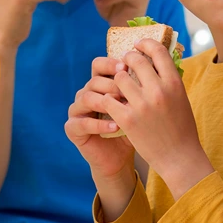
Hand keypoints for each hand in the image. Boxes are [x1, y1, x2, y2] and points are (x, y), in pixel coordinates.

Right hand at [65, 57, 136, 179]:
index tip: (126, 67)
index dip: (110, 64)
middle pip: (94, 81)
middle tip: (128, 92)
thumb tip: (150, 70)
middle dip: (112, 85)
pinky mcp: (72, 128)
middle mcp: (85, 94)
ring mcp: (76, 110)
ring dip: (105, 102)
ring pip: (86, 98)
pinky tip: (115, 127)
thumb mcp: (137, 107)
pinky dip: (100, 124)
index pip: (98, 65)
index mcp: (99, 85)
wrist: (120, 158)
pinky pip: (82, 122)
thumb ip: (138, 89)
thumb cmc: (131, 129)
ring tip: (123, 108)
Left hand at [104, 38, 213, 198]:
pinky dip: (109, 99)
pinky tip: (112, 102)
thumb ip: (169, 80)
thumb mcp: (181, 99)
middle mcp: (158, 91)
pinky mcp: (127, 119)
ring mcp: (142, 105)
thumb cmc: (182, 128)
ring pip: (119, 78)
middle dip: (128, 58)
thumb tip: (156, 60)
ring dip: (117, 80)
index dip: (146, 43)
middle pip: (136, 60)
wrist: (179, 158)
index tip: (138, 44)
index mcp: (174, 83)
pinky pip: (109, 99)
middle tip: (124, 61)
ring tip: (118, 85)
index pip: (158, 51)